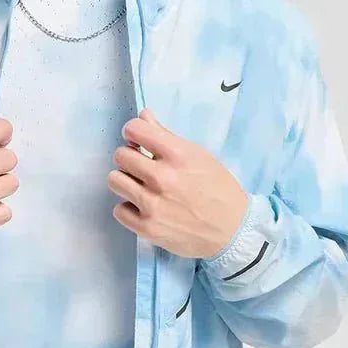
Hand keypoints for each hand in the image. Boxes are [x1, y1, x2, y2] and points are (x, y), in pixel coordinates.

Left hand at [107, 108, 248, 258]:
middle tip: (141, 166)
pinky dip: (129, 208)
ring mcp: (153, 205)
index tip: (138, 140)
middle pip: (120, 155)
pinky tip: (143, 208)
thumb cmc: (218, 189)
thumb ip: (167, 136)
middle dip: (129, 157)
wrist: (232, 231)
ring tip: (140, 187)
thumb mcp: (199, 156)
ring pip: (114, 180)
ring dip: (126, 181)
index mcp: (178, 155)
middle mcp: (162, 178)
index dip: (133, 132)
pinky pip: (118, 210)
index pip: (135, 130)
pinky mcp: (147, 228)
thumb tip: (142, 116)